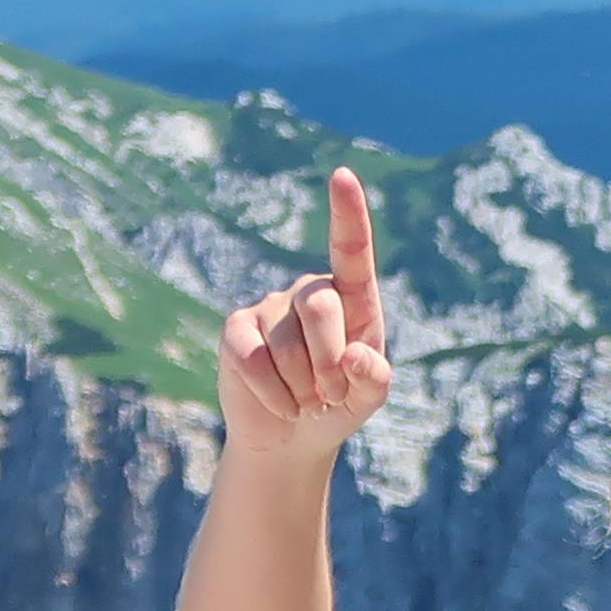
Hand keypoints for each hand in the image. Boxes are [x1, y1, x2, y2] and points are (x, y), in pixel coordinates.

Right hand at [218, 165, 395, 471]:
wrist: (294, 435)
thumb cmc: (341, 403)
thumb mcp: (370, 396)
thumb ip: (376, 378)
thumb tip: (355, 356)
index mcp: (353, 298)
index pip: (351, 250)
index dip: (347, 213)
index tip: (342, 174)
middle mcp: (310, 292)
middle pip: (321, 308)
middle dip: (331, 364)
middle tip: (331, 394)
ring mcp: (269, 307)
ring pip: (288, 346)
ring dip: (304, 388)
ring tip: (307, 400)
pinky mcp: (235, 329)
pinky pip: (253, 361)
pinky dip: (274, 394)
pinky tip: (282, 403)